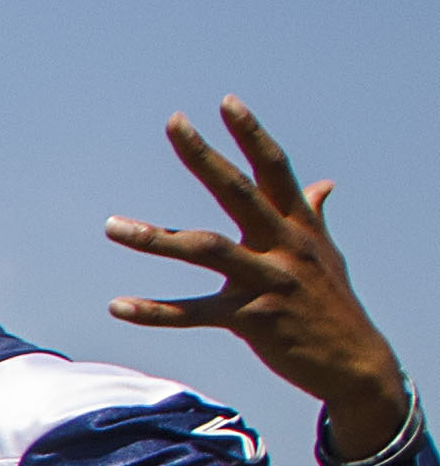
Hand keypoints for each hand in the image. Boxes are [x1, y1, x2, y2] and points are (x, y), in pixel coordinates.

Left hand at [109, 97, 413, 442]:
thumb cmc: (332, 305)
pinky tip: (118, 305)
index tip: (225, 102)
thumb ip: (314, 215)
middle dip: (205, 157)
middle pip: (239, 192)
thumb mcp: (327, 255)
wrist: (354, 363)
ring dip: (155, 238)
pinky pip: (195, 312)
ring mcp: (269, 281)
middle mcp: (285, 245)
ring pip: (205, 250)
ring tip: (112, 226)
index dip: (251, 134)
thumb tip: (323, 183)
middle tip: (174, 123)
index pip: (274, 169)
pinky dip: (155, 310)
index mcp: (299, 225)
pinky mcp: (254, 318)